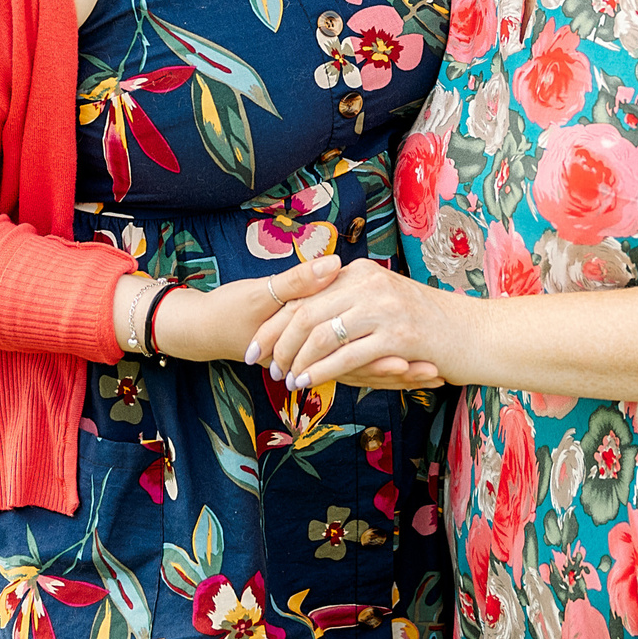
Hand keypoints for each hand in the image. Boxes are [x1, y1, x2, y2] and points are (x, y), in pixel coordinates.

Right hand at [147, 258, 440, 384]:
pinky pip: (346, 365)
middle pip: (362, 369)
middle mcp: (312, 355)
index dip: (384, 357)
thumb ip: (298, 280)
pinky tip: (402, 363)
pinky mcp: (311, 352)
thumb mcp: (260, 293)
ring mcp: (313, 356)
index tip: (416, 358)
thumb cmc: (230, 311)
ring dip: (392, 373)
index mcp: (304, 342)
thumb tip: (334, 264)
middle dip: (397, 371)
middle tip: (433, 371)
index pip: (351, 356)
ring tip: (430, 373)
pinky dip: (373, 367)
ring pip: (358, 371)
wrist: (203, 329)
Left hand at [249, 259, 465, 390]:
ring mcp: (384, 308)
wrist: (475, 334)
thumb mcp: (383, 302)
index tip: (255, 344)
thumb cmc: (427, 326)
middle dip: (277, 341)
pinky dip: (322, 371)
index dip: (275, 321)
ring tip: (285, 379)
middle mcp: (369, 283)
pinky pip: (348, 355)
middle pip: (305, 311)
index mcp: (360, 272)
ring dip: (296, 360)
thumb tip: (303, 323)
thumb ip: (349, 305)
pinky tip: (308, 384)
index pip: (304, 294)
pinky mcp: (398, 336)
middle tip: (260, 364)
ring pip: (321, 334)